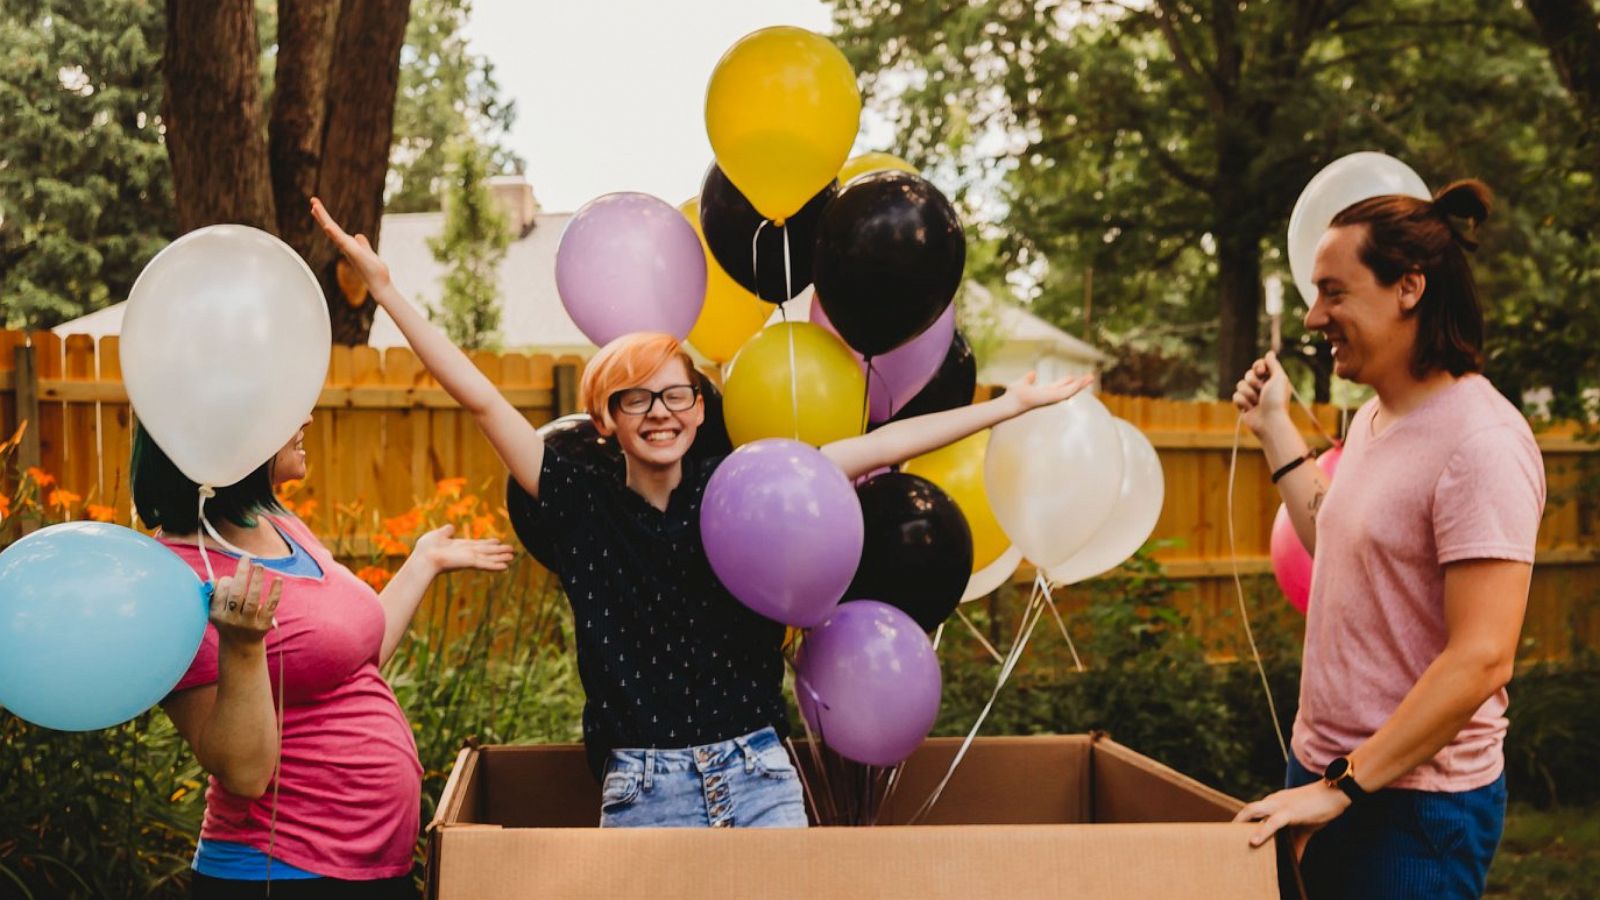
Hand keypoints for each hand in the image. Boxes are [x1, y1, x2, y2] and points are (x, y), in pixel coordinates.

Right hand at [209, 555, 281, 645]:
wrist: (240, 645)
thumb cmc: (228, 619)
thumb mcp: (216, 609)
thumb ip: (214, 593)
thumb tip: (216, 579)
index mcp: (217, 614)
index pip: (221, 593)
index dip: (227, 581)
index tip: (232, 576)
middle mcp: (231, 620)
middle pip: (236, 594)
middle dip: (241, 575)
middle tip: (246, 559)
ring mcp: (248, 623)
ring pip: (252, 599)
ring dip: (256, 580)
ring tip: (259, 565)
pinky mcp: (263, 624)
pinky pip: (270, 606)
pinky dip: (275, 592)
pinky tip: (278, 579)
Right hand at [310, 197, 391, 291]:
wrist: (379, 284)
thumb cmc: (374, 271)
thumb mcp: (367, 253)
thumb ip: (362, 244)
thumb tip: (358, 236)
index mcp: (348, 244)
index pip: (334, 228)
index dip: (325, 217)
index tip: (316, 206)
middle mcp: (345, 246)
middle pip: (330, 227)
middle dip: (321, 214)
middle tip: (312, 199)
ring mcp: (348, 250)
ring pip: (333, 232)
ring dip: (324, 220)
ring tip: (314, 207)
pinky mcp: (354, 254)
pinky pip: (343, 243)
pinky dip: (335, 235)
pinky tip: (328, 227)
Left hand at [412, 524, 515, 574]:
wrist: (424, 557)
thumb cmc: (426, 548)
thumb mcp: (437, 535)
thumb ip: (446, 531)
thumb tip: (451, 527)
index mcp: (460, 547)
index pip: (478, 545)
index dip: (488, 544)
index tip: (497, 542)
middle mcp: (467, 553)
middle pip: (487, 552)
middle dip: (499, 552)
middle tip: (512, 551)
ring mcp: (469, 558)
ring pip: (489, 558)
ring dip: (501, 558)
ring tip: (512, 558)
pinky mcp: (470, 562)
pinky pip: (486, 564)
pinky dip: (496, 565)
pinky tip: (506, 567)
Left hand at [1003, 372, 1095, 413]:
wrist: (1011, 402)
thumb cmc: (1013, 396)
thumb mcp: (1022, 383)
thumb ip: (1028, 379)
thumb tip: (1032, 373)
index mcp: (1044, 392)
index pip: (1058, 386)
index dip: (1066, 381)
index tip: (1074, 376)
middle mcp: (1050, 395)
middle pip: (1068, 389)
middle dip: (1079, 384)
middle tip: (1090, 377)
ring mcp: (1052, 398)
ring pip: (1070, 391)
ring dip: (1081, 384)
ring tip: (1091, 377)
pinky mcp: (1052, 398)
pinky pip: (1066, 392)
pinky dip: (1074, 387)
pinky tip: (1081, 382)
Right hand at [1232, 351, 1291, 435]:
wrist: (1269, 422)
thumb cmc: (1277, 400)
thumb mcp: (1279, 378)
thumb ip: (1273, 364)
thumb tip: (1270, 353)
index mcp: (1272, 379)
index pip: (1259, 365)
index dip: (1258, 367)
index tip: (1261, 372)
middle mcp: (1262, 387)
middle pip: (1248, 374)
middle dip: (1253, 381)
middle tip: (1261, 390)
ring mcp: (1252, 396)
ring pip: (1240, 385)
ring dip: (1248, 393)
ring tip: (1256, 402)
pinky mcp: (1243, 405)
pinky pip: (1235, 396)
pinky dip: (1242, 402)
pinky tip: (1250, 409)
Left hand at [1232, 781, 1350, 854]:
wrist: (1336, 793)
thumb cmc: (1321, 808)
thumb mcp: (1306, 828)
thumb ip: (1297, 843)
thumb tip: (1294, 860)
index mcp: (1274, 803)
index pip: (1253, 811)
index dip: (1241, 822)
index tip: (1231, 834)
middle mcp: (1273, 801)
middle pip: (1248, 810)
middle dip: (1236, 823)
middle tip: (1224, 838)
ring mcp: (1280, 805)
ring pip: (1253, 811)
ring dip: (1241, 824)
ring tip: (1230, 840)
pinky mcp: (1290, 812)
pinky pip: (1273, 822)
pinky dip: (1262, 832)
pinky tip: (1253, 842)